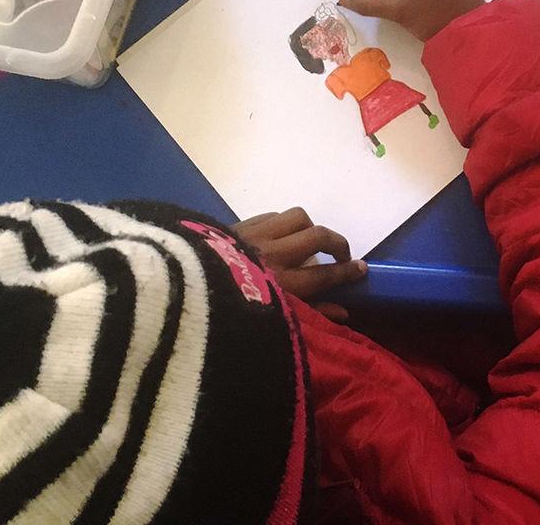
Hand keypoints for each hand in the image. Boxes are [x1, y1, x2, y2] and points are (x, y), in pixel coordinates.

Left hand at [231, 208, 365, 322]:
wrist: (176, 293)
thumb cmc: (226, 315)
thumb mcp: (271, 324)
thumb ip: (311, 316)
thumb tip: (344, 311)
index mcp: (280, 285)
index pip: (325, 274)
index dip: (347, 271)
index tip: (363, 268)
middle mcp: (272, 255)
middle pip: (318, 237)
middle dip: (337, 243)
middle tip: (342, 254)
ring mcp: (255, 236)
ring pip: (297, 217)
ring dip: (309, 228)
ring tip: (308, 242)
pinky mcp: (238, 225)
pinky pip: (271, 215)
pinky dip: (282, 224)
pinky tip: (278, 236)